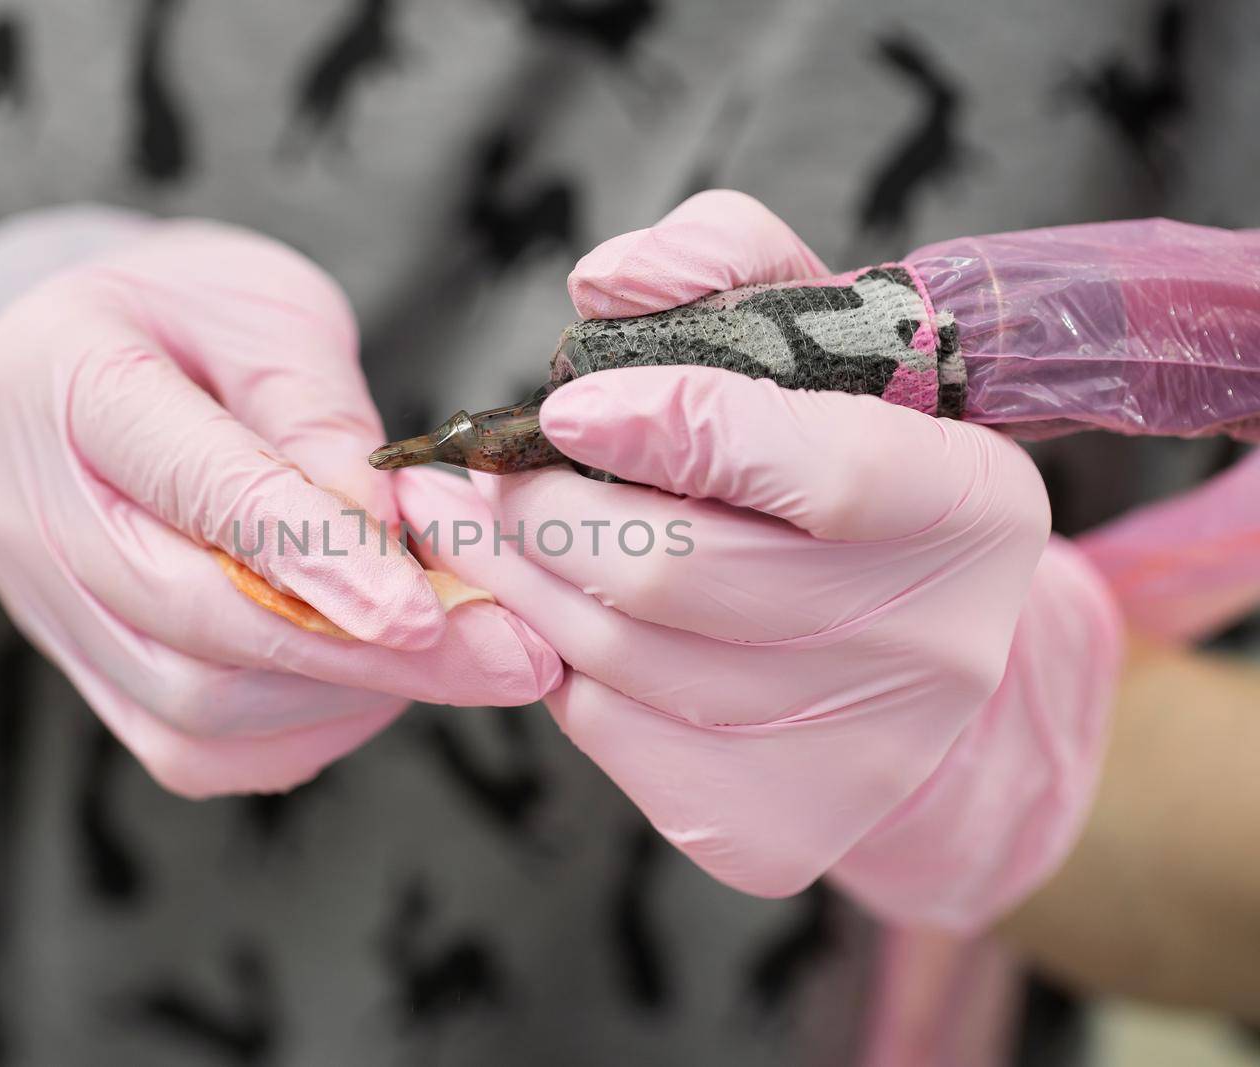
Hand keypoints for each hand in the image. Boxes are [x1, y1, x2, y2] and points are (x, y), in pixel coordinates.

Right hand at [0, 211, 559, 797]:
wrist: (83, 361)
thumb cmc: (192, 316)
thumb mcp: (268, 312)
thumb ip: (320, 417)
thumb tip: (394, 539)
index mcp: (66, 373)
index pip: (198, 488)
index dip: (317, 558)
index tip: (428, 611)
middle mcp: (29, 507)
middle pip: (196, 620)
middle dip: (367, 652)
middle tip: (512, 657)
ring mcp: (42, 604)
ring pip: (194, 706)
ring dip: (347, 693)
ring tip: (462, 655)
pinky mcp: (83, 669)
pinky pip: (192, 746)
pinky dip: (303, 728)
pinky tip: (380, 682)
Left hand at [396, 191, 1122, 928]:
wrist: (918, 679)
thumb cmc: (847, 476)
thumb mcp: (822, 345)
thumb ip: (725, 264)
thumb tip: (605, 283)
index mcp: (966, 503)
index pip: (822, 471)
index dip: (677, 430)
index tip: (564, 405)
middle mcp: (931, 645)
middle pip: (674, 579)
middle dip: (543, 513)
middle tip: (482, 474)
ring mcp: (853, 758)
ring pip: (617, 660)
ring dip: (518, 582)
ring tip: (473, 526)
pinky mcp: (771, 832)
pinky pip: (606, 731)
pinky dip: (555, 661)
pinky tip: (548, 610)